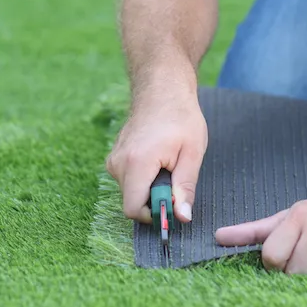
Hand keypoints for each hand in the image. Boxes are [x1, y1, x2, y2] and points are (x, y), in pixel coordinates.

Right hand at [104, 97, 207, 224]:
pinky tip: (157, 158)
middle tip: (175, 176)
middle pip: (133, 201)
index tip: (173, 204)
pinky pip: (128, 181)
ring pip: (131, 192)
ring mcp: (113, 160)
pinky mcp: (114, 158)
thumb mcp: (192, 154)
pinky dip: (144, 178)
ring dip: (151, 187)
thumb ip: (185, 188)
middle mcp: (118, 163)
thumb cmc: (180, 117)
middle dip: (155, 198)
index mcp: (137, 163)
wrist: (162, 89)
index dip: (154, 214)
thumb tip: (182, 217)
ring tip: (167, 163)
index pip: (133, 209)